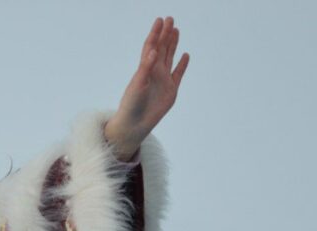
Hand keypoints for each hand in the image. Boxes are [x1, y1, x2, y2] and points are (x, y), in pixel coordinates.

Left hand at [104, 16, 189, 159]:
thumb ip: (145, 68)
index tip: (160, 20)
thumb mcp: (137, 85)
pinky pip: (178, 74)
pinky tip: (185, 55)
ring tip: (176, 30)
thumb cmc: (131, 105)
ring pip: (169, 58)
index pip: (151, 46)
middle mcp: (154, 72)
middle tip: (170, 19)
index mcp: (144, 68)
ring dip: (173, 44)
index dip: (156, 33)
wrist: (135, 124)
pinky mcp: (171, 90)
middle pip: (161, 48)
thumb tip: (153, 51)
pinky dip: (182, 65)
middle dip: (166, 34)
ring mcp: (163, 80)